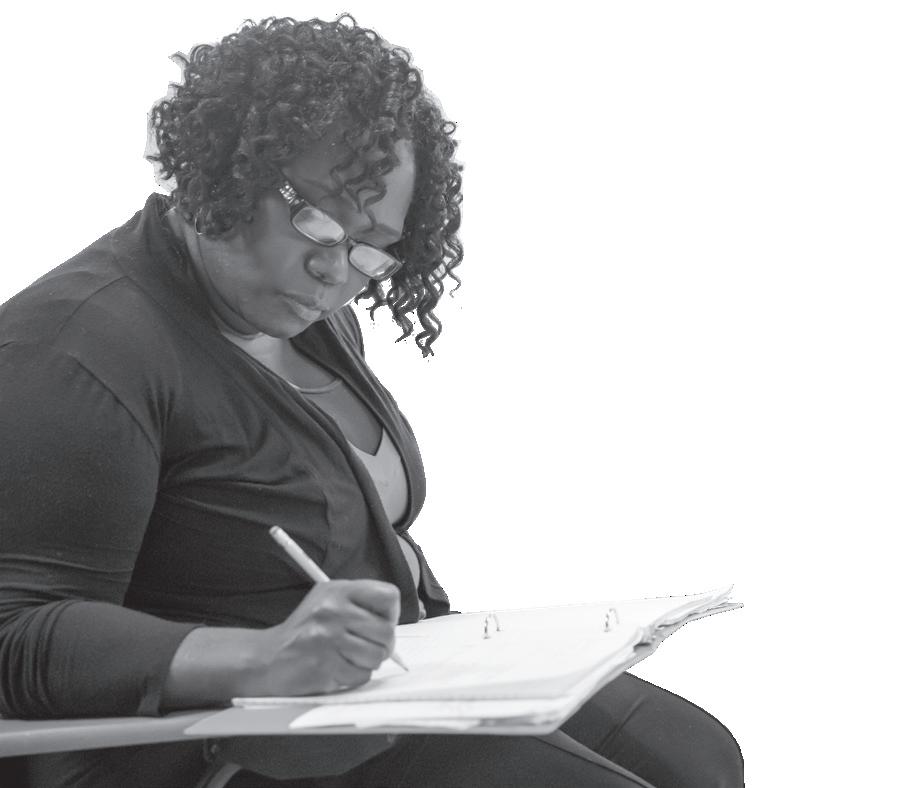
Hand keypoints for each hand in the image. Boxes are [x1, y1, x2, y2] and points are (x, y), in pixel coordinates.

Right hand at [242, 579, 399, 696]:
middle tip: (366, 647)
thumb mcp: (328, 600)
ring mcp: (328, 638)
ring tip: (348, 657)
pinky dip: (353, 676)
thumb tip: (393, 621)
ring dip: (367, 662)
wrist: (268, 658)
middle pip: (387, 631)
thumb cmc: (306, 630)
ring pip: (377, 656)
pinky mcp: (325, 665)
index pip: (388, 596)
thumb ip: (360, 604)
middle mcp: (333, 610)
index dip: (391, 613)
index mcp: (338, 590)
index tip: (381, 622)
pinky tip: (337, 668)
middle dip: (382, 645)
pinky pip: (361, 675)